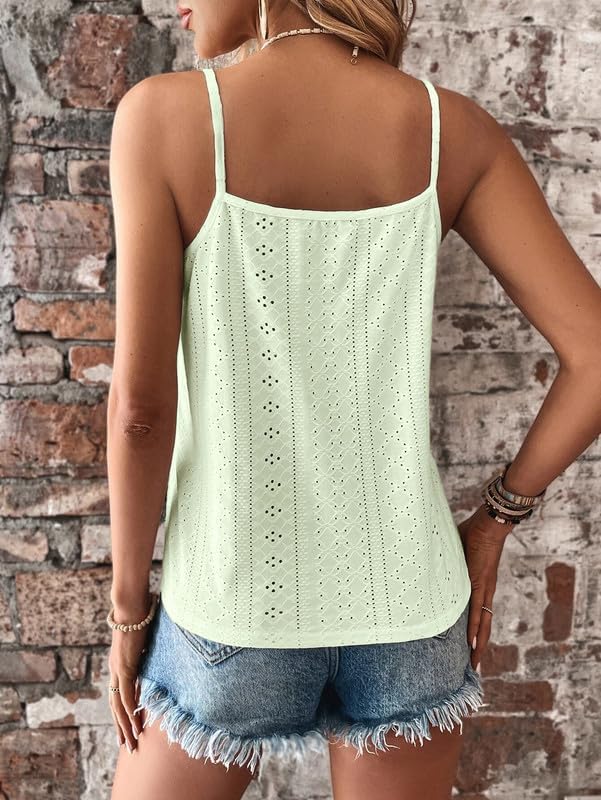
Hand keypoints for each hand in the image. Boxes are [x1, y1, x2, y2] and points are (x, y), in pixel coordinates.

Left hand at [107, 599, 151, 752]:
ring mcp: (117, 670)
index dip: (123, 713)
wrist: (132, 605)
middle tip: (128, 745)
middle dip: (122, 728)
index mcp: (120, 664)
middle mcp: (115, 671)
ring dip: (125, 727)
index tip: (129, 728)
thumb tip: (166, 650)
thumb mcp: (149, 639)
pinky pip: (125, 697)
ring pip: (118, 706)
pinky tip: (134, 726)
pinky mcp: (124, 668)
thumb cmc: (141, 615)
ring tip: (131, 743)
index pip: (119, 695)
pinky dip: (129, 713)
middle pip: (115, 707)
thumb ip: (153, 649)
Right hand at [457, 503, 511, 670]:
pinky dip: (473, 628)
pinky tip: (471, 644)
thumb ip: (447, 560)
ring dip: (478, 644)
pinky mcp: (480, 584)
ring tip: (474, 663)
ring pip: (482, 623)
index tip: (469, 648)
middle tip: (473, 667)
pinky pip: (476, 611)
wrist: (490, 523)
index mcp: (479, 585)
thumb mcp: (456, 551)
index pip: (478, 614)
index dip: (475, 631)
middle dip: (478, 647)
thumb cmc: (474, 531)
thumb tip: (429, 560)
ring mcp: (483, 589)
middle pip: (482, 625)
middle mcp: (484, 591)